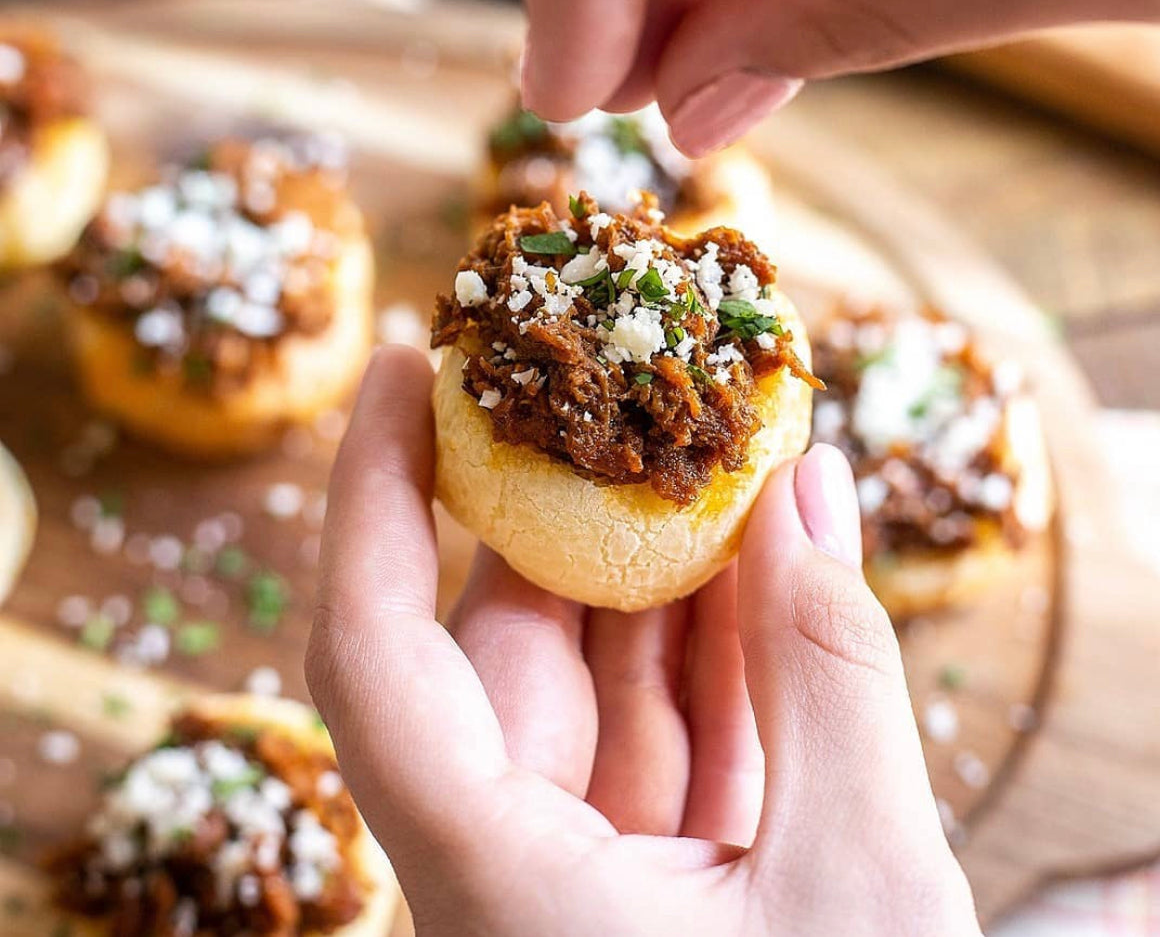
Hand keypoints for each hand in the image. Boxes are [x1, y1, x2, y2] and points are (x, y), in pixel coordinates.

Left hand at [307, 348, 979, 935]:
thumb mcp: (861, 883)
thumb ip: (831, 672)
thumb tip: (809, 486)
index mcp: (499, 885)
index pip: (374, 660)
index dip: (368, 499)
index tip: (397, 369)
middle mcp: (514, 858)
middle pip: (509, 636)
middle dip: (572, 497)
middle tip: (625, 377)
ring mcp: (589, 857)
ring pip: (603, 666)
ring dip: (669, 554)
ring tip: (725, 439)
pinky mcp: (660, 858)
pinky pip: (669, 712)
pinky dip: (721, 630)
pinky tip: (771, 547)